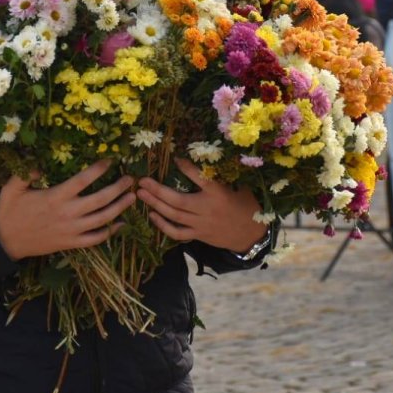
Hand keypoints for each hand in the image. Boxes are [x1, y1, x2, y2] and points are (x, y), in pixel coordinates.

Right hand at [0, 158, 135, 260]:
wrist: (6, 241)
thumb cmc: (10, 212)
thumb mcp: (12, 188)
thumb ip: (26, 173)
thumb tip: (39, 162)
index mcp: (55, 197)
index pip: (82, 180)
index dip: (98, 170)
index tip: (110, 161)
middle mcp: (67, 213)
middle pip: (100, 200)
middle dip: (118, 188)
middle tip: (130, 180)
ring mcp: (71, 230)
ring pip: (102, 219)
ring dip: (120, 208)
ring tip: (132, 197)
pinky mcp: (71, 243)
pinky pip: (95, 239)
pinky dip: (110, 233)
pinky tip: (121, 225)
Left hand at [137, 158, 267, 253]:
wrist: (251, 234)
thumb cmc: (245, 205)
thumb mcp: (237, 186)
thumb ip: (219, 175)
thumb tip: (202, 156)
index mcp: (219, 193)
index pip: (201, 178)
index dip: (187, 168)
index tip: (175, 159)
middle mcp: (207, 209)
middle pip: (178, 200)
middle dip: (157, 190)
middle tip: (142, 181)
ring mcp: (201, 224)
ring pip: (174, 216)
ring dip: (155, 205)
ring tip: (141, 194)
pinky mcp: (199, 235)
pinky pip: (177, 233)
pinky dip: (163, 225)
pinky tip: (153, 215)